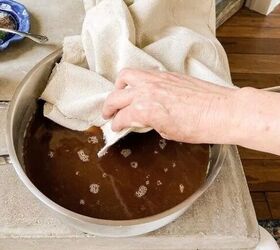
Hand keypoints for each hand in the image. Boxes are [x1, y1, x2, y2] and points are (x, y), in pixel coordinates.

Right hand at [102, 68, 236, 143]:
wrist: (221, 111)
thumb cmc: (199, 127)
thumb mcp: (168, 132)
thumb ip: (149, 124)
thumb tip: (142, 121)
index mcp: (144, 110)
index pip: (121, 117)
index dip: (116, 125)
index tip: (115, 128)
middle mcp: (146, 91)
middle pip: (116, 96)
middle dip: (108, 107)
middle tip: (108, 114)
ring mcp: (156, 79)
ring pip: (126, 76)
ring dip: (119, 87)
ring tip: (120, 95)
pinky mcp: (166, 74)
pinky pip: (143, 73)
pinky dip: (135, 80)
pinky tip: (140, 88)